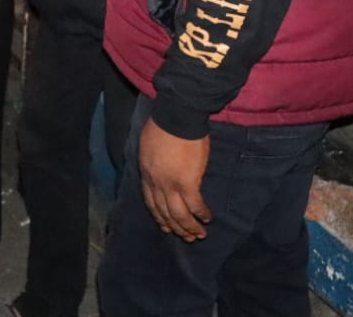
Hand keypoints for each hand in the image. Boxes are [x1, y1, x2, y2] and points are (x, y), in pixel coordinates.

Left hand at [138, 116, 211, 241]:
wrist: (176, 116)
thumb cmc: (163, 124)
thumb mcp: (148, 144)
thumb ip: (152, 160)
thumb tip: (159, 167)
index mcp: (146, 173)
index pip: (150, 201)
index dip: (158, 216)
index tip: (165, 226)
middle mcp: (156, 183)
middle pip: (164, 211)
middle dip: (175, 227)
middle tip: (185, 237)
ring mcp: (170, 184)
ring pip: (178, 214)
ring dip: (189, 227)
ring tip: (198, 235)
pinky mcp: (188, 182)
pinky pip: (194, 205)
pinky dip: (201, 214)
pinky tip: (207, 219)